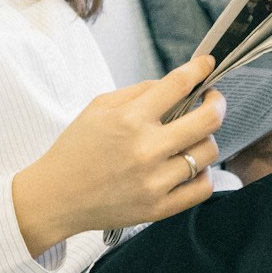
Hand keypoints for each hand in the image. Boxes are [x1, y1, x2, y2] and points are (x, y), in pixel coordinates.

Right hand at [11, 54, 223, 254]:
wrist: (55, 198)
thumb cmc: (76, 149)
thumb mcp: (98, 107)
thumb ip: (139, 91)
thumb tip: (176, 84)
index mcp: (129, 119)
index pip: (178, 85)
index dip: (199, 69)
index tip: (208, 64)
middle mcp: (146, 150)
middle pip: (207, 120)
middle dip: (217, 103)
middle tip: (212, 100)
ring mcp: (155, 182)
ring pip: (208, 152)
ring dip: (205, 139)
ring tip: (192, 137)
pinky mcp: (158, 208)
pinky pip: (202, 188)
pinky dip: (202, 174)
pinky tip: (189, 166)